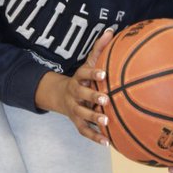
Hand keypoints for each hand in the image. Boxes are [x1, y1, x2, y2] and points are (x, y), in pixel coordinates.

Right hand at [36, 29, 113, 143]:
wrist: (62, 96)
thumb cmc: (83, 79)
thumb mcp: (88, 63)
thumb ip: (99, 49)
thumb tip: (111, 30)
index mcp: (78, 78)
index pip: (84, 73)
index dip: (93, 74)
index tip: (104, 74)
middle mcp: (74, 93)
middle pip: (81, 95)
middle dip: (92, 97)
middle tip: (105, 99)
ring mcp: (74, 108)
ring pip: (82, 114)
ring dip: (93, 118)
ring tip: (106, 122)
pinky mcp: (77, 122)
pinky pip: (85, 130)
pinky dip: (95, 137)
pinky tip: (108, 143)